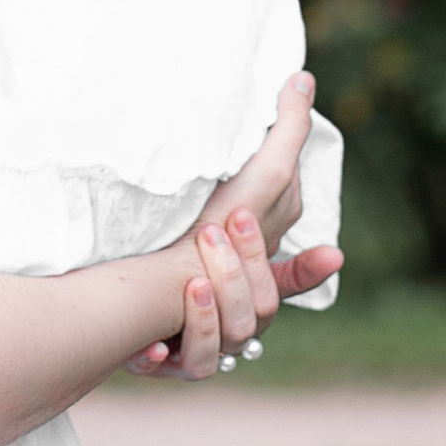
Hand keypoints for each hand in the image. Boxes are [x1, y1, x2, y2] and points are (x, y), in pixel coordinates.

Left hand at [121, 77, 344, 380]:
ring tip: (190, 275)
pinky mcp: (182, 361)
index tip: (331, 251)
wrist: (114, 289)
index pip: (288, 276)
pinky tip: (160, 339)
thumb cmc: (181, 227)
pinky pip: (195, 367)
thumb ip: (277, 133)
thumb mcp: (229, 181)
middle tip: (222, 224)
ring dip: (216, 307)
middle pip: (266, 304)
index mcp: (254, 274)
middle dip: (246, 266)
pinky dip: (182, 347)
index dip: (308, 268)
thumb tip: (301, 79)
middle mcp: (240, 311)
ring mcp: (215, 340)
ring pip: (238, 338)